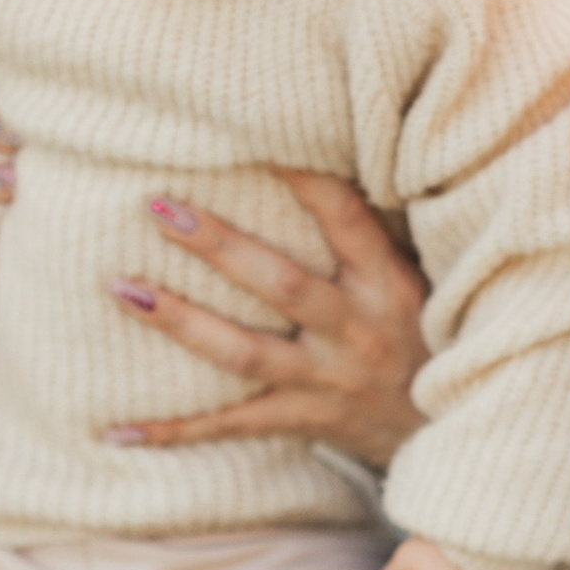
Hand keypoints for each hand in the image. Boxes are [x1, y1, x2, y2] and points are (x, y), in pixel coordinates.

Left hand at [106, 170, 430, 466]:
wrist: (455, 432)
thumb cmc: (427, 337)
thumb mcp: (418, 280)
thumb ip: (373, 235)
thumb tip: (321, 156)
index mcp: (387, 284)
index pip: (344, 217)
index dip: (301, 177)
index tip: (250, 137)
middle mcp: (356, 330)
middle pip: (280, 284)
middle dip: (217, 245)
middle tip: (158, 206)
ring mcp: (326, 380)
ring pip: (242, 352)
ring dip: (178, 321)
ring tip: (122, 288)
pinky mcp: (303, 419)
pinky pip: (230, 425)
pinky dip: (173, 429)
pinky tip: (114, 428)